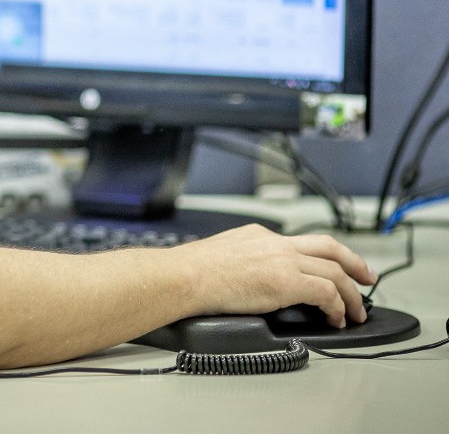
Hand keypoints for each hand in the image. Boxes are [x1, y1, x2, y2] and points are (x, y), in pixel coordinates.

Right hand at [174, 224, 377, 328]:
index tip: (331, 269)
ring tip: (356, 311)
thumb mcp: (224, 255)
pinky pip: (327, 292)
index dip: (323, 258)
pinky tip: (335, 318)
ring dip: (352, 294)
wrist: (185, 276)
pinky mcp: (287, 281)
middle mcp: (275, 242)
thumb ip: (246, 261)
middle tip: (367, 277)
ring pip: (335, 271)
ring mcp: (283, 259)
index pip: (301, 244)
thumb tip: (251, 279)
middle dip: (354, 263)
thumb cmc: (193, 272)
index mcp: (259, 235)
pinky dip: (338, 306)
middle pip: (329, 247)